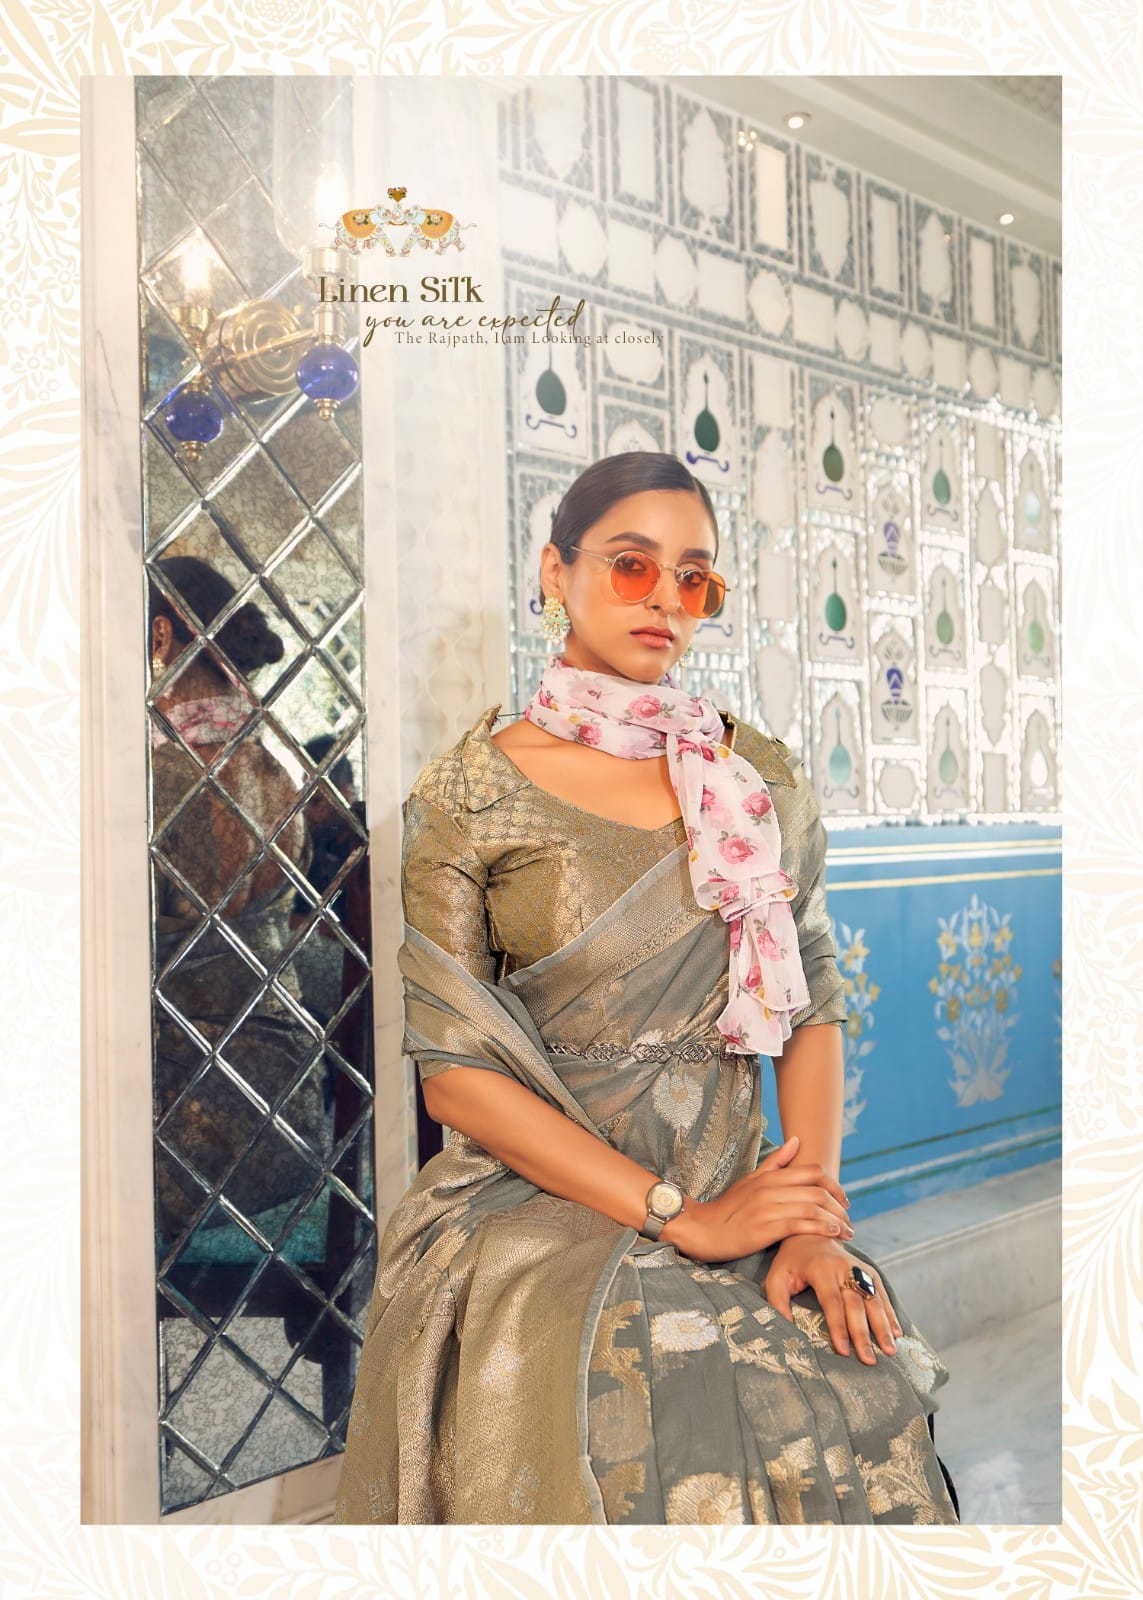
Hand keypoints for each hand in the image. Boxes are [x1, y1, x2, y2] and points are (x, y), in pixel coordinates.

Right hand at [666, 1136, 852, 1262]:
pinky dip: (821, 1229)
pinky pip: (800, 1225)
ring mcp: (768, 1208)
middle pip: (818, 1190)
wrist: (702, 1228)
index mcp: (770, 1176)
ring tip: (847, 1232)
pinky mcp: (765, 1229)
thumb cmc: (729, 1207)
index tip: (844, 1201)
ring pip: (813, 1208)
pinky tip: (833, 1235)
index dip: (835, 1185)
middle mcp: (771, 1189)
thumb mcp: (751, 1179)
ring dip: (836, 1221)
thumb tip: (796, 1140)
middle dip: (840, 1206)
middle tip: (849, 1220)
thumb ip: (776, 1162)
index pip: (813, 1172)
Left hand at [763, 1234, 902, 1362]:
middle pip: (856, 1303)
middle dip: (863, 1333)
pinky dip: (890, 1312)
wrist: (810, 1233)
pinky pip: (881, 1292)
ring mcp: (858, 1267)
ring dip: (883, 1325)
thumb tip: (789, 1331)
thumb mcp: (776, 1278)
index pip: (832, 1301)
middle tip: (869, 1359)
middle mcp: (842, 1266)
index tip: (843, 1350)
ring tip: (890, 1350)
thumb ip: (778, 1303)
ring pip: (873, 1298)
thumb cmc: (791, 1261)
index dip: (838, 1326)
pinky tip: (897, 1332)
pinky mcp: (868, 1270)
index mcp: (820, 1268)